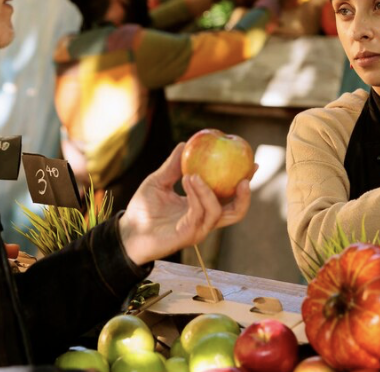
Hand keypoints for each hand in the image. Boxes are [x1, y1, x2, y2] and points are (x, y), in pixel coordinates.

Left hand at [118, 143, 251, 264]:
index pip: (229, 197)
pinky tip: (188, 180)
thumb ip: (173, 166)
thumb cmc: (142, 210)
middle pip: (235, 212)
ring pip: (217, 211)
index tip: (252, 164)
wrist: (127, 232)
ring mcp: (198, 230)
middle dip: (244, 196)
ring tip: (195, 174)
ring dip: (210, 190)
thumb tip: (185, 143)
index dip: (243, 182)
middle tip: (245, 177)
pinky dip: (197, 195)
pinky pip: (199, 213)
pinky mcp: (188, 236)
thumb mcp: (158, 181)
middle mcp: (204, 220)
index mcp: (202, 208)